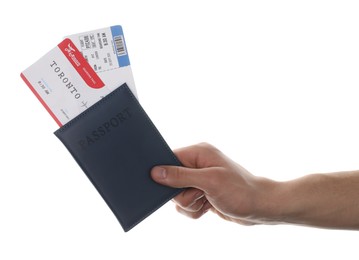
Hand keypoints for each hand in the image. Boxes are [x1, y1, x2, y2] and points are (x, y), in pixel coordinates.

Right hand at [151, 143, 276, 224]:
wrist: (259, 207)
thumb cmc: (240, 191)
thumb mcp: (209, 181)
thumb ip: (181, 176)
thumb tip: (156, 172)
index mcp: (198, 153)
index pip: (169, 159)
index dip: (166, 174)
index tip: (175, 186)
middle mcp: (197, 164)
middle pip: (171, 181)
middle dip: (183, 194)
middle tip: (201, 193)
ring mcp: (199, 179)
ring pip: (177, 196)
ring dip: (190, 204)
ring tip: (207, 200)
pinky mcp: (201, 192)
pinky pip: (186, 205)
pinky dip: (195, 210)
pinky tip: (209, 206)